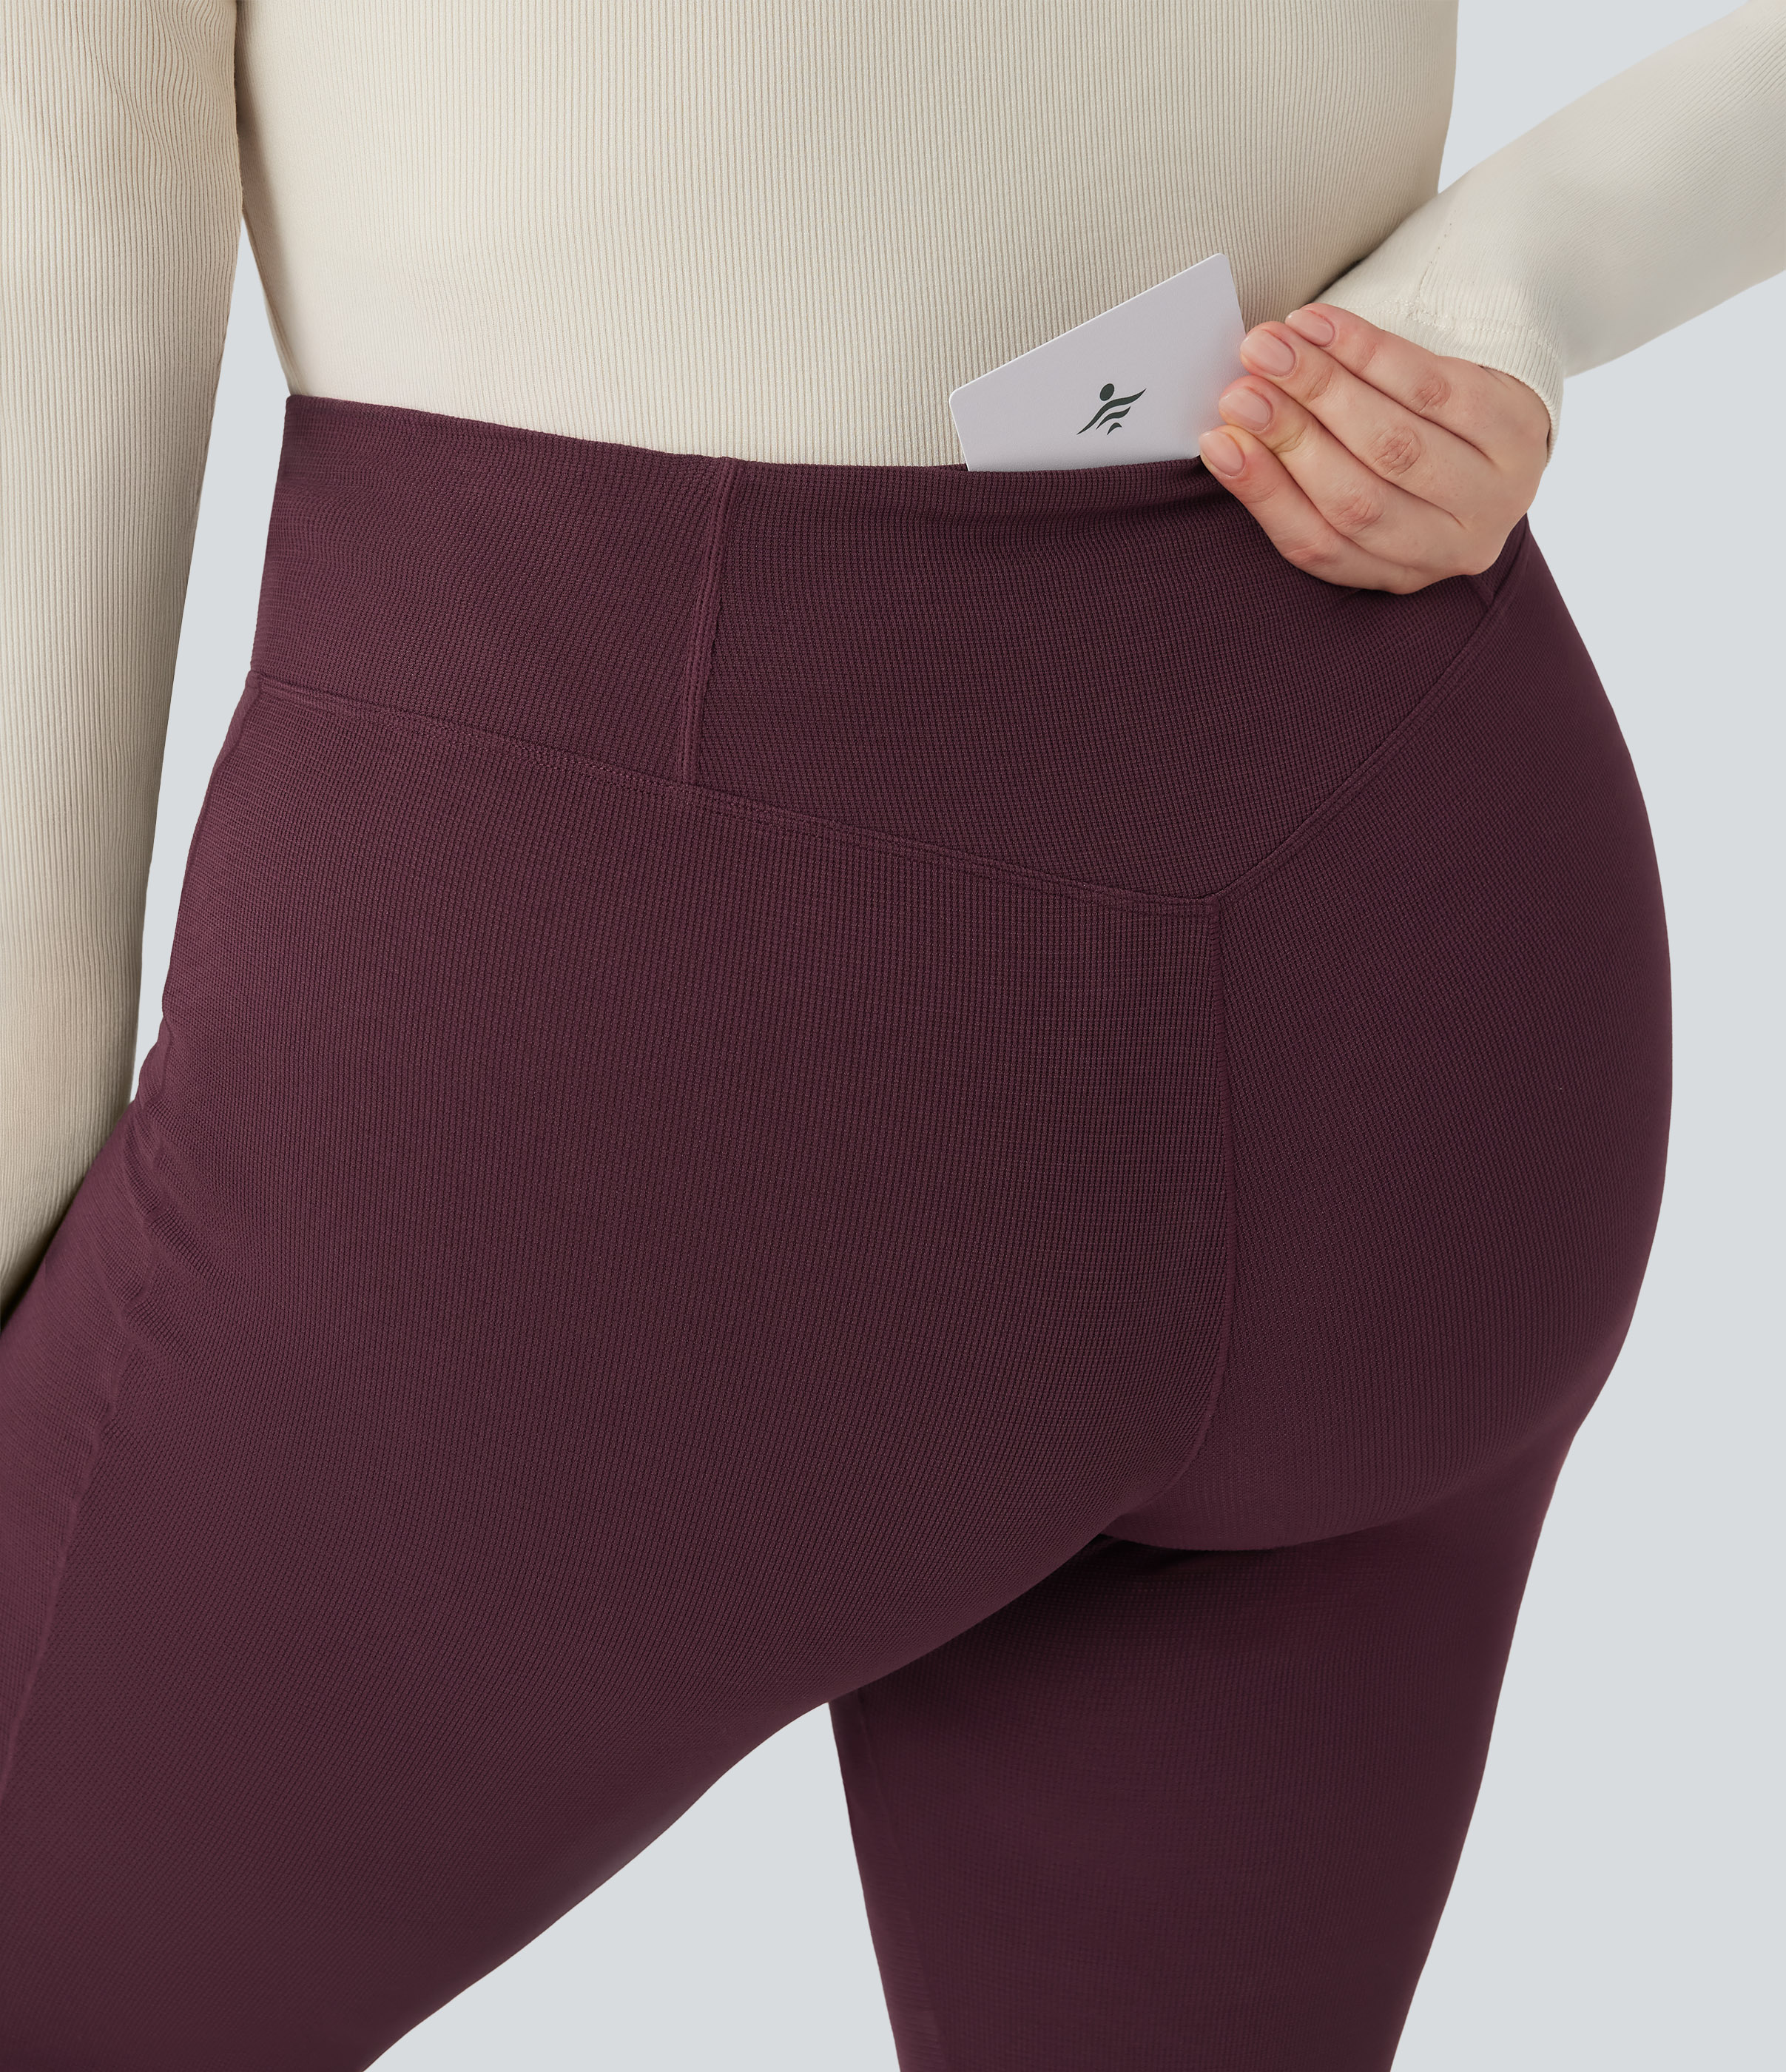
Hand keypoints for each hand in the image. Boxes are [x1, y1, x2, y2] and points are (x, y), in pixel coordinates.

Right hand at [1197, 304, 1550, 593]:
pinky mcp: (1517, 429)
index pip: (1320, 546)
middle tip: (1240, 389)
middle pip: (1356, 498)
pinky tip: (1320, 327)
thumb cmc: (1402, 449)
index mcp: (1400, 575)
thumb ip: (1295, 474)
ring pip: (1392, 442)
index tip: (1220, 442)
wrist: (1495, 415)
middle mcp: (1455, 548)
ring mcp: (1496, 493)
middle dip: (1289, 437)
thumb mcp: (1353, 481)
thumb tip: (1227, 439)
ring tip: (1269, 349)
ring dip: (1320, 388)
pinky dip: (1367, 353)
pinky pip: (1430, 387)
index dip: (1265, 493)